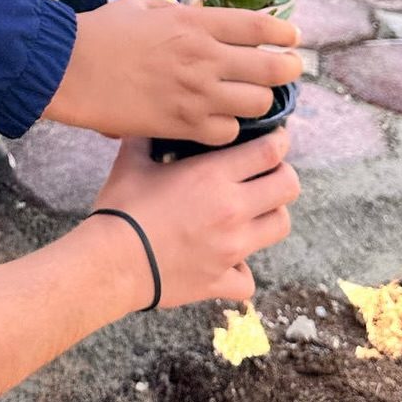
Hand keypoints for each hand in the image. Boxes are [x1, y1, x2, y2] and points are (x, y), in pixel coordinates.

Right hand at [46, 0, 302, 143]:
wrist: (68, 70)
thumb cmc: (98, 32)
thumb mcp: (142, 8)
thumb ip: (174, 12)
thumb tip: (193, 17)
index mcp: (194, 22)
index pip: (257, 26)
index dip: (282, 33)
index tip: (293, 37)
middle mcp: (204, 58)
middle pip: (270, 68)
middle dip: (287, 70)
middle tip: (289, 71)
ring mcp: (196, 94)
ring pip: (257, 105)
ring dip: (260, 102)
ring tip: (255, 100)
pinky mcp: (181, 125)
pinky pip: (226, 133)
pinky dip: (229, 129)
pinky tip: (222, 123)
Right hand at [89, 130, 299, 307]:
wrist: (113, 262)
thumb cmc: (122, 208)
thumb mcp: (132, 162)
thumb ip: (145, 137)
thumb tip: (148, 122)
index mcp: (214, 175)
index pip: (269, 152)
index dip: (278, 141)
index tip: (275, 139)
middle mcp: (232, 209)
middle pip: (288, 186)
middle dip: (283, 174)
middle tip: (268, 172)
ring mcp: (232, 248)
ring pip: (280, 226)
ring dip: (271, 215)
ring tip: (253, 211)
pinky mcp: (221, 279)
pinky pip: (248, 278)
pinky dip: (241, 270)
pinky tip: (226, 262)